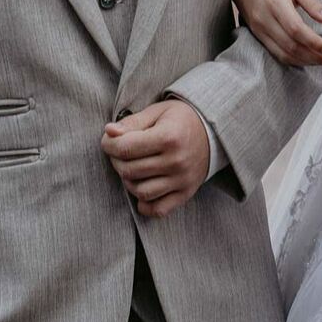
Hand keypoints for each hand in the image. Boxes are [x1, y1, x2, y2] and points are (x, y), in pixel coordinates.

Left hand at [100, 99, 209, 218]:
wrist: (212, 132)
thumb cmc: (180, 119)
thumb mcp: (157, 112)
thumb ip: (132, 123)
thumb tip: (109, 132)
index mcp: (169, 137)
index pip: (125, 148)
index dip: (109, 144)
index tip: (108, 140)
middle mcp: (176, 161)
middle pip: (129, 170)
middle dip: (116, 161)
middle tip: (119, 153)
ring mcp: (182, 180)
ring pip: (141, 192)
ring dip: (128, 181)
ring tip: (131, 168)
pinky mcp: (186, 193)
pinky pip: (159, 209)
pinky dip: (145, 204)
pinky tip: (143, 188)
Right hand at [234, 0, 321, 68]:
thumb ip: (313, 3)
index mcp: (274, 3)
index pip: (296, 30)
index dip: (316, 43)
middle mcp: (264, 20)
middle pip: (292, 47)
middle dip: (318, 58)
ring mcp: (258, 31)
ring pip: (285, 55)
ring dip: (309, 63)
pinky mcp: (257, 36)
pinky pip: (278, 54)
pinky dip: (297, 60)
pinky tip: (312, 60)